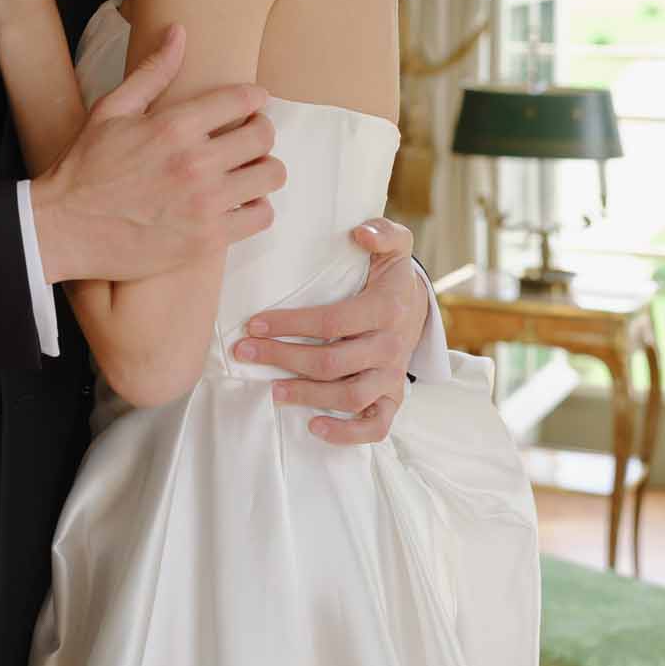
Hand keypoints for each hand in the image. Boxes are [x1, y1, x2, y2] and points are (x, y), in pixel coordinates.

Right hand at [32, 24, 285, 284]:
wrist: (63, 229)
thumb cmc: (85, 167)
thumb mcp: (111, 110)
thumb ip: (152, 72)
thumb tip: (179, 32)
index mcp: (173, 126)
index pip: (243, 99)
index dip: (254, 97)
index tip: (252, 103)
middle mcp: (194, 163)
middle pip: (263, 135)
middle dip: (260, 130)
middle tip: (249, 137)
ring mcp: (204, 204)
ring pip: (271, 175)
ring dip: (264, 169)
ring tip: (248, 170)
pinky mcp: (206, 240)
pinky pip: (261, 217)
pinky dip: (256, 207)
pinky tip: (239, 203)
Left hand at [231, 219, 426, 444]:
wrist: (418, 306)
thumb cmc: (390, 275)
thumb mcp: (395, 244)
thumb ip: (383, 232)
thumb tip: (360, 233)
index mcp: (386, 308)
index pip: (332, 321)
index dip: (291, 324)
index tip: (255, 323)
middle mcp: (391, 346)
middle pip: (332, 362)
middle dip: (283, 359)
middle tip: (247, 354)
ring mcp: (392, 376)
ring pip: (349, 397)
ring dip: (307, 395)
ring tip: (272, 390)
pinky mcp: (392, 398)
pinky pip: (375, 426)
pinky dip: (347, 433)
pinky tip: (314, 426)